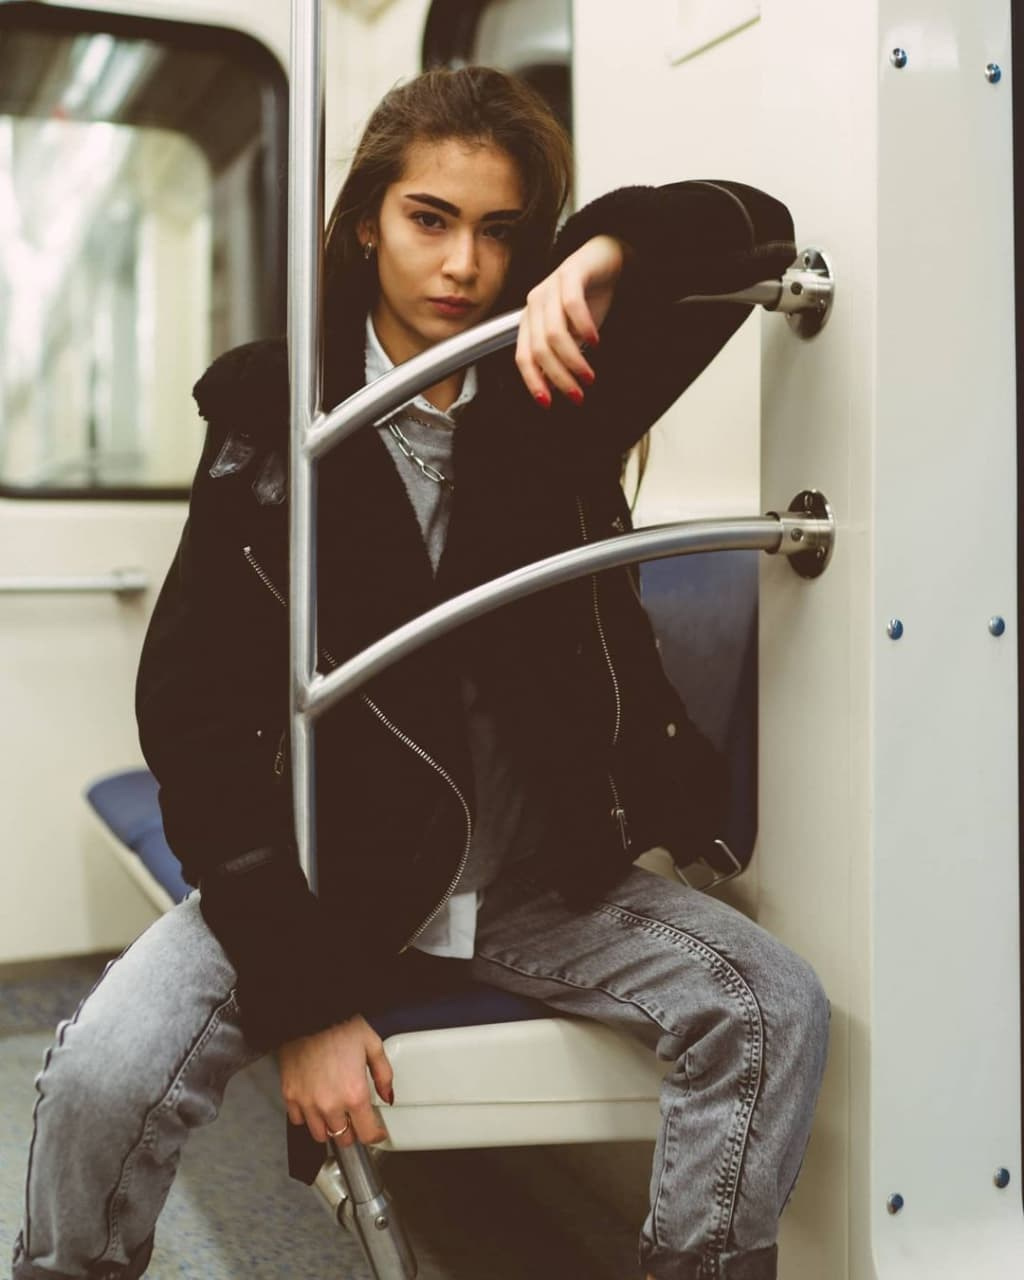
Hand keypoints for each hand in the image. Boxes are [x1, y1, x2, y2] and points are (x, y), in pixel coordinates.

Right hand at [278, 1014, 393, 1146]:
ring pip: (320, 1134)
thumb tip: (387, 1095)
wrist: (308, 1015)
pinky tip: (314, 1102)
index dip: (375, 1135)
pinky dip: (307, 1116)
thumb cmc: (339, 1025)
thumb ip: (384, 1075)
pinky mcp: (290, 1096)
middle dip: (352, 1131)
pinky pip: (298, 1120)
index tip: (376, 1132)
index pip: (368, 1134)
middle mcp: (330, 1104)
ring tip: (334, 1110)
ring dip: (330, 1127)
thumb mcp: (372, 1044)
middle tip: (354, 1117)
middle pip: (343, 1138)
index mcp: (354, 1094)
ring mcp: (307, 1102)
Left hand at [515, 234, 626, 406]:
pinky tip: (596, 342)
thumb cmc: (588, 298)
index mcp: (530, 320)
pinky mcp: (570, 273)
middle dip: (558, 377)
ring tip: (589, 376)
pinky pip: (572, 305)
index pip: (523, 357)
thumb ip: (560, 356)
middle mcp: (535, 304)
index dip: (533, 382)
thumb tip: (554, 387)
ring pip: (554, 333)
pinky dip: (583, 327)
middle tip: (577, 395)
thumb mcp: (572, 334)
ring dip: (572, 360)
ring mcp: (550, 286)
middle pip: (539, 350)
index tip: (548, 403)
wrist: (606, 258)